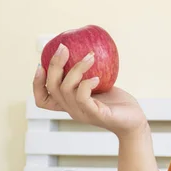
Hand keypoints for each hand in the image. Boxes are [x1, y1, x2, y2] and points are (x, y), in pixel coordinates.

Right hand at [33, 43, 147, 138]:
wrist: (134, 122)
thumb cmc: (118, 104)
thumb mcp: (99, 86)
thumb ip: (89, 75)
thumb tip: (85, 50)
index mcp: (70, 104)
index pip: (42, 99)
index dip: (36, 83)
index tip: (40, 64)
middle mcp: (72, 110)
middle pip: (51, 87)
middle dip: (55, 65)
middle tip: (64, 47)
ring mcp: (82, 113)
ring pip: (66, 89)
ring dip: (76, 69)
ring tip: (90, 57)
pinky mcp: (96, 114)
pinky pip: (82, 97)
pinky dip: (86, 84)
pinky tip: (97, 77)